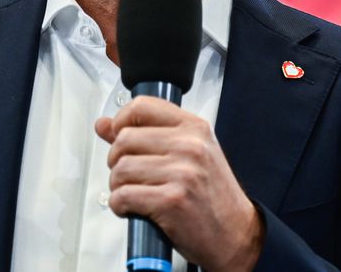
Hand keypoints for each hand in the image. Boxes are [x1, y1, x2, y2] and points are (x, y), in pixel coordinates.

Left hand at [95, 96, 263, 271]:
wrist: (236, 234)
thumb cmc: (212, 196)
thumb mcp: (189, 155)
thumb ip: (146, 136)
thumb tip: (104, 125)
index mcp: (195, 128)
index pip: (142, 106)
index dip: (121, 121)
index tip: (119, 135)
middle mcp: (190, 146)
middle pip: (124, 139)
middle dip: (117, 161)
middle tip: (130, 175)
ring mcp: (182, 172)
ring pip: (120, 169)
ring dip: (118, 186)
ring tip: (135, 193)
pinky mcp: (171, 200)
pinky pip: (123, 196)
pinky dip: (120, 206)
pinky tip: (134, 208)